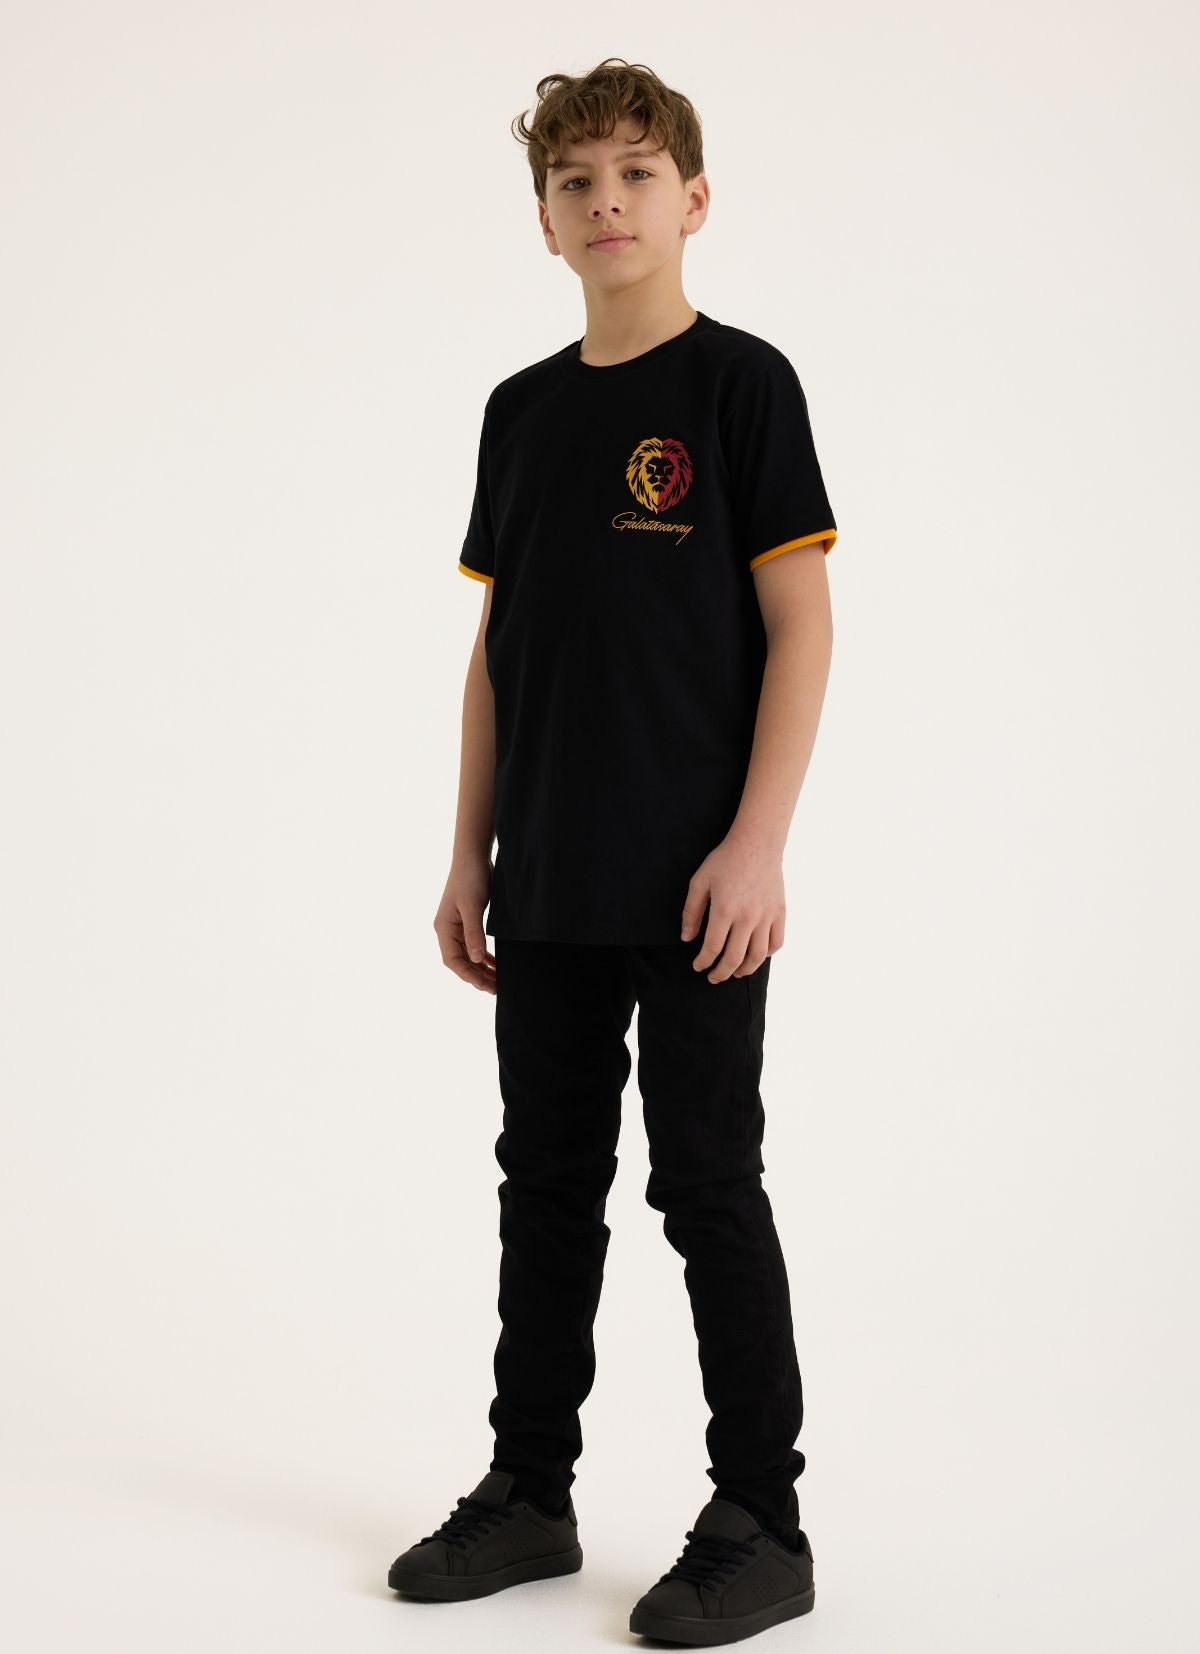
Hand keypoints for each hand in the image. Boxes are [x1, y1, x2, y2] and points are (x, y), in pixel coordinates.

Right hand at [434, 855, 497, 992]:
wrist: (473, 856)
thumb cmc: (471, 878)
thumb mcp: (473, 907)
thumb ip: (474, 933)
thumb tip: (477, 959)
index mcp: (444, 928)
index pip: (453, 960)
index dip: (468, 975)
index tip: (485, 986)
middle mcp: (448, 930)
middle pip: (461, 961)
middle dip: (477, 976)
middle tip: (497, 989)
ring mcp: (457, 926)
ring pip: (468, 955)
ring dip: (482, 969)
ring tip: (498, 981)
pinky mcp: (468, 920)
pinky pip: (474, 945)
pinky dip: (484, 956)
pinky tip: (495, 964)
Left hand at [680, 829, 784, 981]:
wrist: (757, 843)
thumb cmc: (725, 860)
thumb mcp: (700, 882)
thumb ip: (691, 912)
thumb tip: (687, 939)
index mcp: (724, 910)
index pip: (712, 948)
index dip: (703, 962)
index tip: (698, 966)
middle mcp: (747, 917)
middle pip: (734, 958)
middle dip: (721, 973)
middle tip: (713, 977)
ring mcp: (766, 916)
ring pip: (757, 956)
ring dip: (744, 970)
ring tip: (734, 973)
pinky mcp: (780, 912)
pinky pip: (776, 943)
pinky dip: (766, 955)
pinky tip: (755, 955)